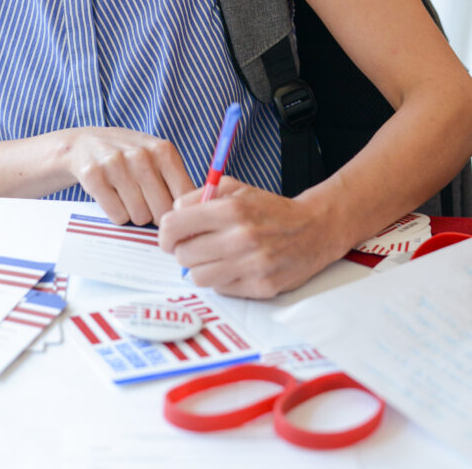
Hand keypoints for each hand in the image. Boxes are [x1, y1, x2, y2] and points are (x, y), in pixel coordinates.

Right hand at [65, 126, 193, 225]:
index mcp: (163, 150)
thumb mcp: (156, 157)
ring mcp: (116, 164)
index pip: (184, 196)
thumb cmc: (129, 155)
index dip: (180, 213)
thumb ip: (177, 181)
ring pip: (139, 216)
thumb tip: (197, 216)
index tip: (175, 219)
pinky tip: (112, 197)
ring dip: (134, 215)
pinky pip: (117, 215)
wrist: (84, 143)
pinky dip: (116, 214)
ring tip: (127, 197)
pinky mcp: (93, 176)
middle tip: (146, 205)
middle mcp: (140, 155)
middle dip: (155, 216)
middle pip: (161, 211)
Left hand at [158, 177, 336, 297]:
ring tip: (213, 257)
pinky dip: (221, 279)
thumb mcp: (236, 189)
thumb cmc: (270, 209)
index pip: (175, 225)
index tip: (169, 236)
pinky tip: (233, 266)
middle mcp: (241, 237)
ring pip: (198, 276)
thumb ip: (200, 196)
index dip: (165, 233)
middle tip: (194, 245)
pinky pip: (221, 289)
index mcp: (231, 209)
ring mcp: (252, 265)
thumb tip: (173, 213)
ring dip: (200, 267)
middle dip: (183, 250)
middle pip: (183, 254)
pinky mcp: (261, 286)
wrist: (314, 229)